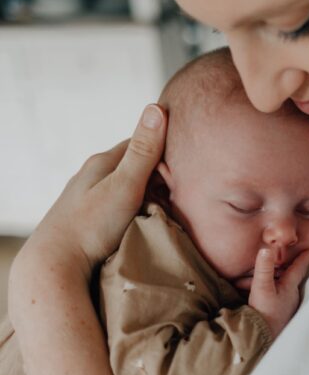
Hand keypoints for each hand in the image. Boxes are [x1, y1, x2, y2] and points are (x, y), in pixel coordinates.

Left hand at [9, 104, 166, 318]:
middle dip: (159, 176)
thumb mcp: (124, 186)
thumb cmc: (90, 227)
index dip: (165, 152)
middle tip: (183, 194)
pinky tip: (144, 227)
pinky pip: (119, 210)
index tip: (187, 167)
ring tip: (168, 212)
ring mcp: (88, 200)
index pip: (141, 144)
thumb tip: (157, 108)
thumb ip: (143, 152)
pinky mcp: (88, 223)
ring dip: (148, 197)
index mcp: (101, 163)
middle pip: (134, 167)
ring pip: (127, 190)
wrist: (55, 267)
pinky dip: (136, 213)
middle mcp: (92, 177)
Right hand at [248, 247, 308, 337]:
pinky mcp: (276, 313)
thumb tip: (267, 249)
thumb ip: (264, 268)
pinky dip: (258, 291)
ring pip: (274, 286)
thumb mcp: (262, 287)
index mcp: (289, 287)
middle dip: (273, 268)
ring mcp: (284, 305)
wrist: (260, 338)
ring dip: (259, 282)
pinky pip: (269, 296)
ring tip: (240, 283)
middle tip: (265, 260)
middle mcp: (290, 295)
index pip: (298, 268)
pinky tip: (247, 294)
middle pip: (284, 276)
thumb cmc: (264, 312)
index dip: (304, 258)